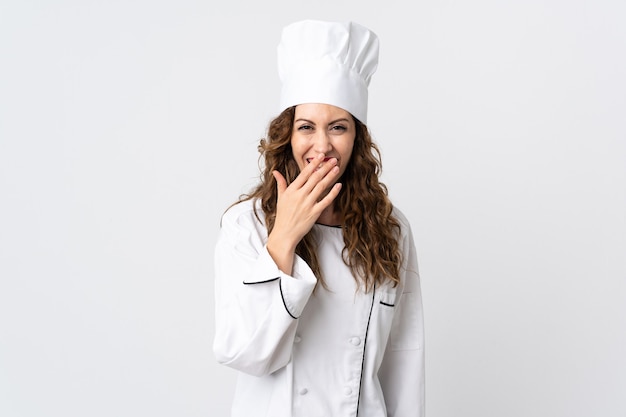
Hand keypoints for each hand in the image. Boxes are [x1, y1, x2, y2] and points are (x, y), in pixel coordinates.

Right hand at [266, 153, 341, 272]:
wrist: (285, 233)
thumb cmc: (283, 216)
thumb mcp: (280, 198)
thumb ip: (280, 183)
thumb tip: (275, 172)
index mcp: (291, 190)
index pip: (304, 173)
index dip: (313, 163)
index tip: (320, 156)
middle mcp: (300, 195)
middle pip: (315, 178)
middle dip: (325, 167)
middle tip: (334, 159)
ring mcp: (307, 204)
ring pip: (321, 187)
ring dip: (330, 176)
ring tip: (337, 168)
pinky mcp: (314, 213)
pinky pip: (326, 201)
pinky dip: (333, 193)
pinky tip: (339, 185)